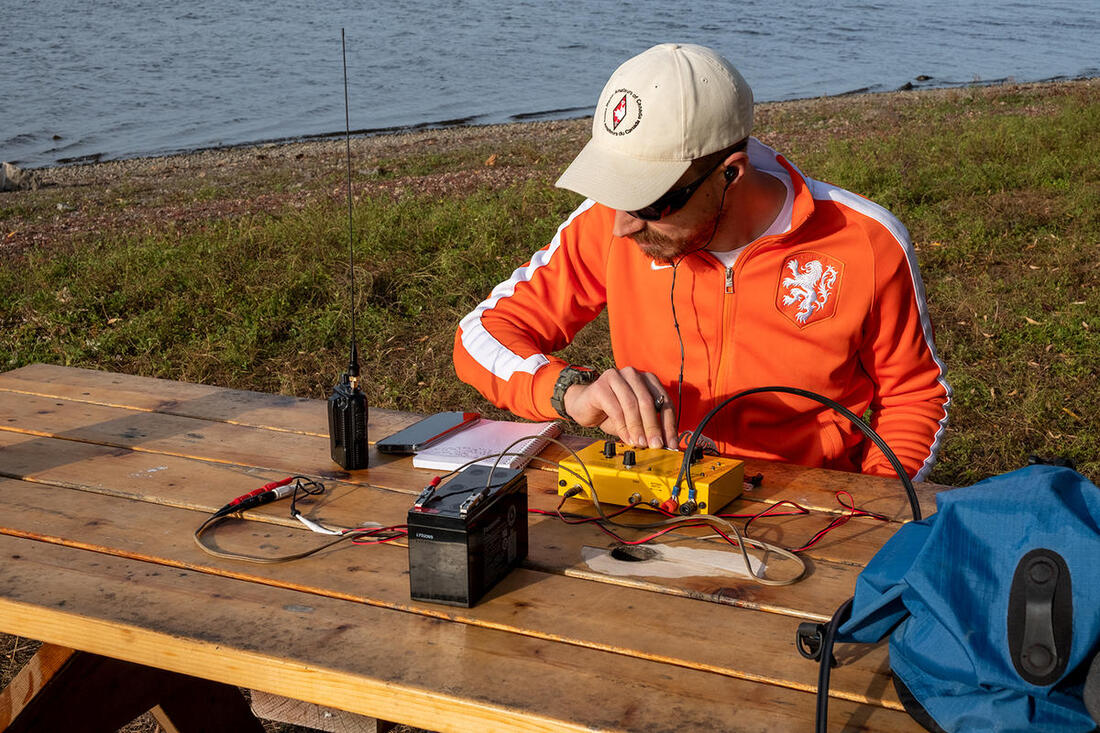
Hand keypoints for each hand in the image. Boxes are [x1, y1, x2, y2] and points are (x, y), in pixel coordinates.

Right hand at [562, 367, 677, 448]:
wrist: (584, 405)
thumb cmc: (612, 411)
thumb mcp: (635, 419)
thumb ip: (649, 426)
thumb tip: (664, 443)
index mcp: (647, 380)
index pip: (664, 402)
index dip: (669, 424)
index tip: (671, 442)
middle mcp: (633, 374)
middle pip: (649, 402)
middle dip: (653, 427)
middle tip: (655, 444)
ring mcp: (616, 377)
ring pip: (632, 404)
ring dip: (637, 427)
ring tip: (640, 443)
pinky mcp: (601, 385)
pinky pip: (615, 408)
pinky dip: (622, 426)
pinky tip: (626, 437)